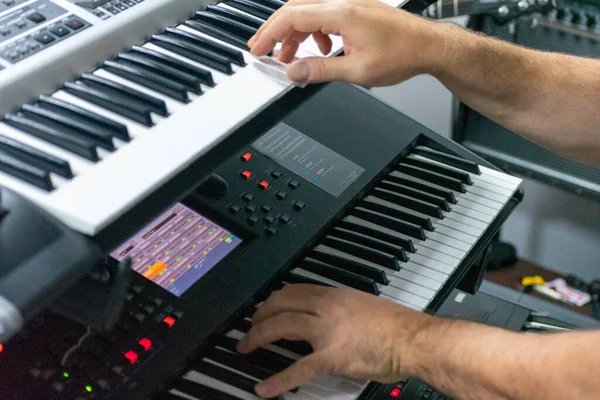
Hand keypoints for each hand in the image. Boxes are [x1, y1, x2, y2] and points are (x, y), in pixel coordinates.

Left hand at [236, 284, 433, 397]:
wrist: (413, 339)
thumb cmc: (395, 326)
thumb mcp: (362, 305)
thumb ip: (339, 308)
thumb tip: (324, 315)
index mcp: (335, 296)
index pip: (295, 290)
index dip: (274, 299)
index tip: (266, 307)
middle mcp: (327, 308)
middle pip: (282, 303)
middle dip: (260, 315)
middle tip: (250, 326)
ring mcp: (328, 331)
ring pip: (283, 326)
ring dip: (259, 335)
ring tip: (247, 345)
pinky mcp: (333, 356)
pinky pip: (300, 368)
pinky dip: (279, 379)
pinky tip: (265, 388)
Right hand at [247, 0, 443, 85]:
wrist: (429, 46)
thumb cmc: (403, 54)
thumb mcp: (357, 70)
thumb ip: (321, 70)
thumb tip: (294, 72)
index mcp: (341, 12)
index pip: (292, 17)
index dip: (269, 34)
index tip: (257, 49)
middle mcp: (343, 1)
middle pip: (296, 10)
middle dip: (276, 32)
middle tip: (264, 51)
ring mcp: (350, 3)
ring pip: (309, 12)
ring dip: (296, 34)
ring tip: (292, 58)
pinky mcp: (356, 9)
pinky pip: (324, 15)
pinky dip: (315, 32)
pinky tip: (322, 50)